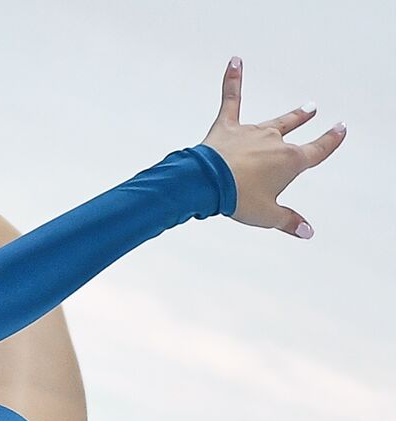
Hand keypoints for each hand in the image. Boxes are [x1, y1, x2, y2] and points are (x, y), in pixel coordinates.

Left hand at [200, 56, 345, 237]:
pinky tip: (234, 61)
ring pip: (273, 120)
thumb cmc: (237, 198)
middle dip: (306, 124)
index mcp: (289, 162)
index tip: (340, 130)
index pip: (317, 151)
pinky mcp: (227, 126)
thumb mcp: (267, 216)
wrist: (208, 184)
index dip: (330, 141)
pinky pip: (231, 98)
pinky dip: (233, 80)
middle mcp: (274, 142)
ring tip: (304, 107)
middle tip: (315, 113)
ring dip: (289, 115)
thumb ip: (288, 222)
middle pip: (294, 131)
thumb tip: (307, 232)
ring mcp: (251, 132)